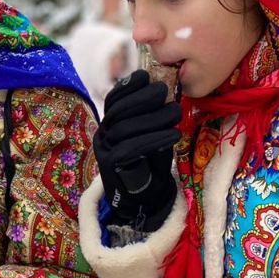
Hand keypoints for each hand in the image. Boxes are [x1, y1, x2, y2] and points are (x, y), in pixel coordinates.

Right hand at [94, 69, 181, 230]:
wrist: (144, 199)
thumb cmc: (151, 162)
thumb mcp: (153, 133)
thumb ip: (153, 116)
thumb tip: (166, 91)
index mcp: (110, 124)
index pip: (113, 100)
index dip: (128, 86)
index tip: (146, 77)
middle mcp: (102, 135)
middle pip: (118, 111)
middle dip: (142, 97)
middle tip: (166, 93)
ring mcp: (104, 151)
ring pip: (124, 128)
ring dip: (154, 118)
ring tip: (176, 114)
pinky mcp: (110, 166)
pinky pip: (130, 149)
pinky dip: (154, 139)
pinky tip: (173, 135)